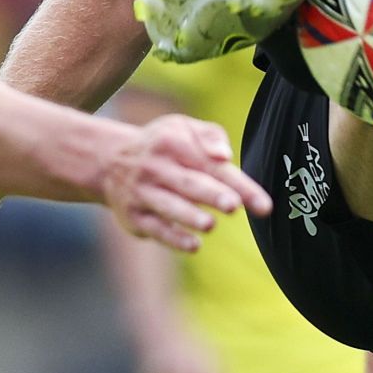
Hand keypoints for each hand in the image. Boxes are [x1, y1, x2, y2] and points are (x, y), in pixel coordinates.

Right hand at [102, 115, 272, 251]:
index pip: (211, 165)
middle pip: (189, 182)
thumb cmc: (161, 145)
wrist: (109, 161)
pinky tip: (194, 245)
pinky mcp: (134, 216)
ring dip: (189, 216)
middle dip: (211, 194)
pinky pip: (155, 228)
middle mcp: (156, 167)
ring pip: (168, 206)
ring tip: (209, 224)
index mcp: (173, 143)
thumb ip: (210, 136)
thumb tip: (224, 155)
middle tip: (233, 206)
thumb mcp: (181, 127)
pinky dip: (174, 238)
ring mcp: (143, 193)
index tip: (263, 205)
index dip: (239, 185)